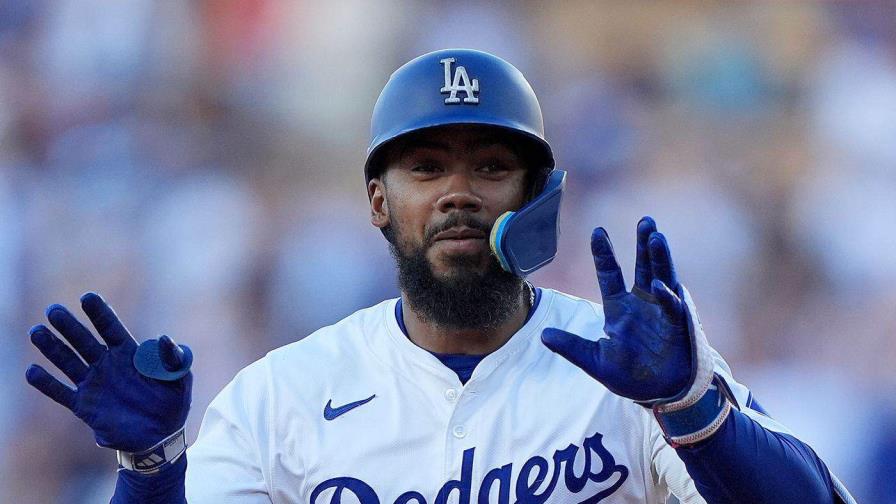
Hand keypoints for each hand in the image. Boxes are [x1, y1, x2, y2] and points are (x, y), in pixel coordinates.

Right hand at [25, 292, 191, 452]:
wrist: (160, 437)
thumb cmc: (172, 403)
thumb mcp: (180, 379)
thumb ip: (173, 359)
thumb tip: (165, 338)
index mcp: (130, 355)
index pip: (112, 328)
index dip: (100, 314)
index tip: (87, 297)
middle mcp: (108, 365)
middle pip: (85, 341)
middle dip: (70, 326)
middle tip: (53, 310)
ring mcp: (94, 384)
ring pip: (69, 362)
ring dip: (52, 348)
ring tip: (36, 331)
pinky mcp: (84, 406)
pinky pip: (62, 392)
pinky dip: (47, 383)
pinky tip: (33, 371)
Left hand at [542, 217, 691, 402]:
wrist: (660, 395)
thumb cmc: (630, 377)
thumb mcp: (595, 362)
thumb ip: (572, 347)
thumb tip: (544, 336)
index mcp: (619, 307)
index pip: (610, 273)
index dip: (604, 253)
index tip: (598, 231)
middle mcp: (641, 302)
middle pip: (641, 265)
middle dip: (643, 244)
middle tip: (645, 221)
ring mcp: (661, 310)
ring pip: (661, 275)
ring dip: (659, 257)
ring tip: (656, 236)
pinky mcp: (678, 323)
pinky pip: (671, 304)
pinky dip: (665, 293)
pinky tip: (657, 283)